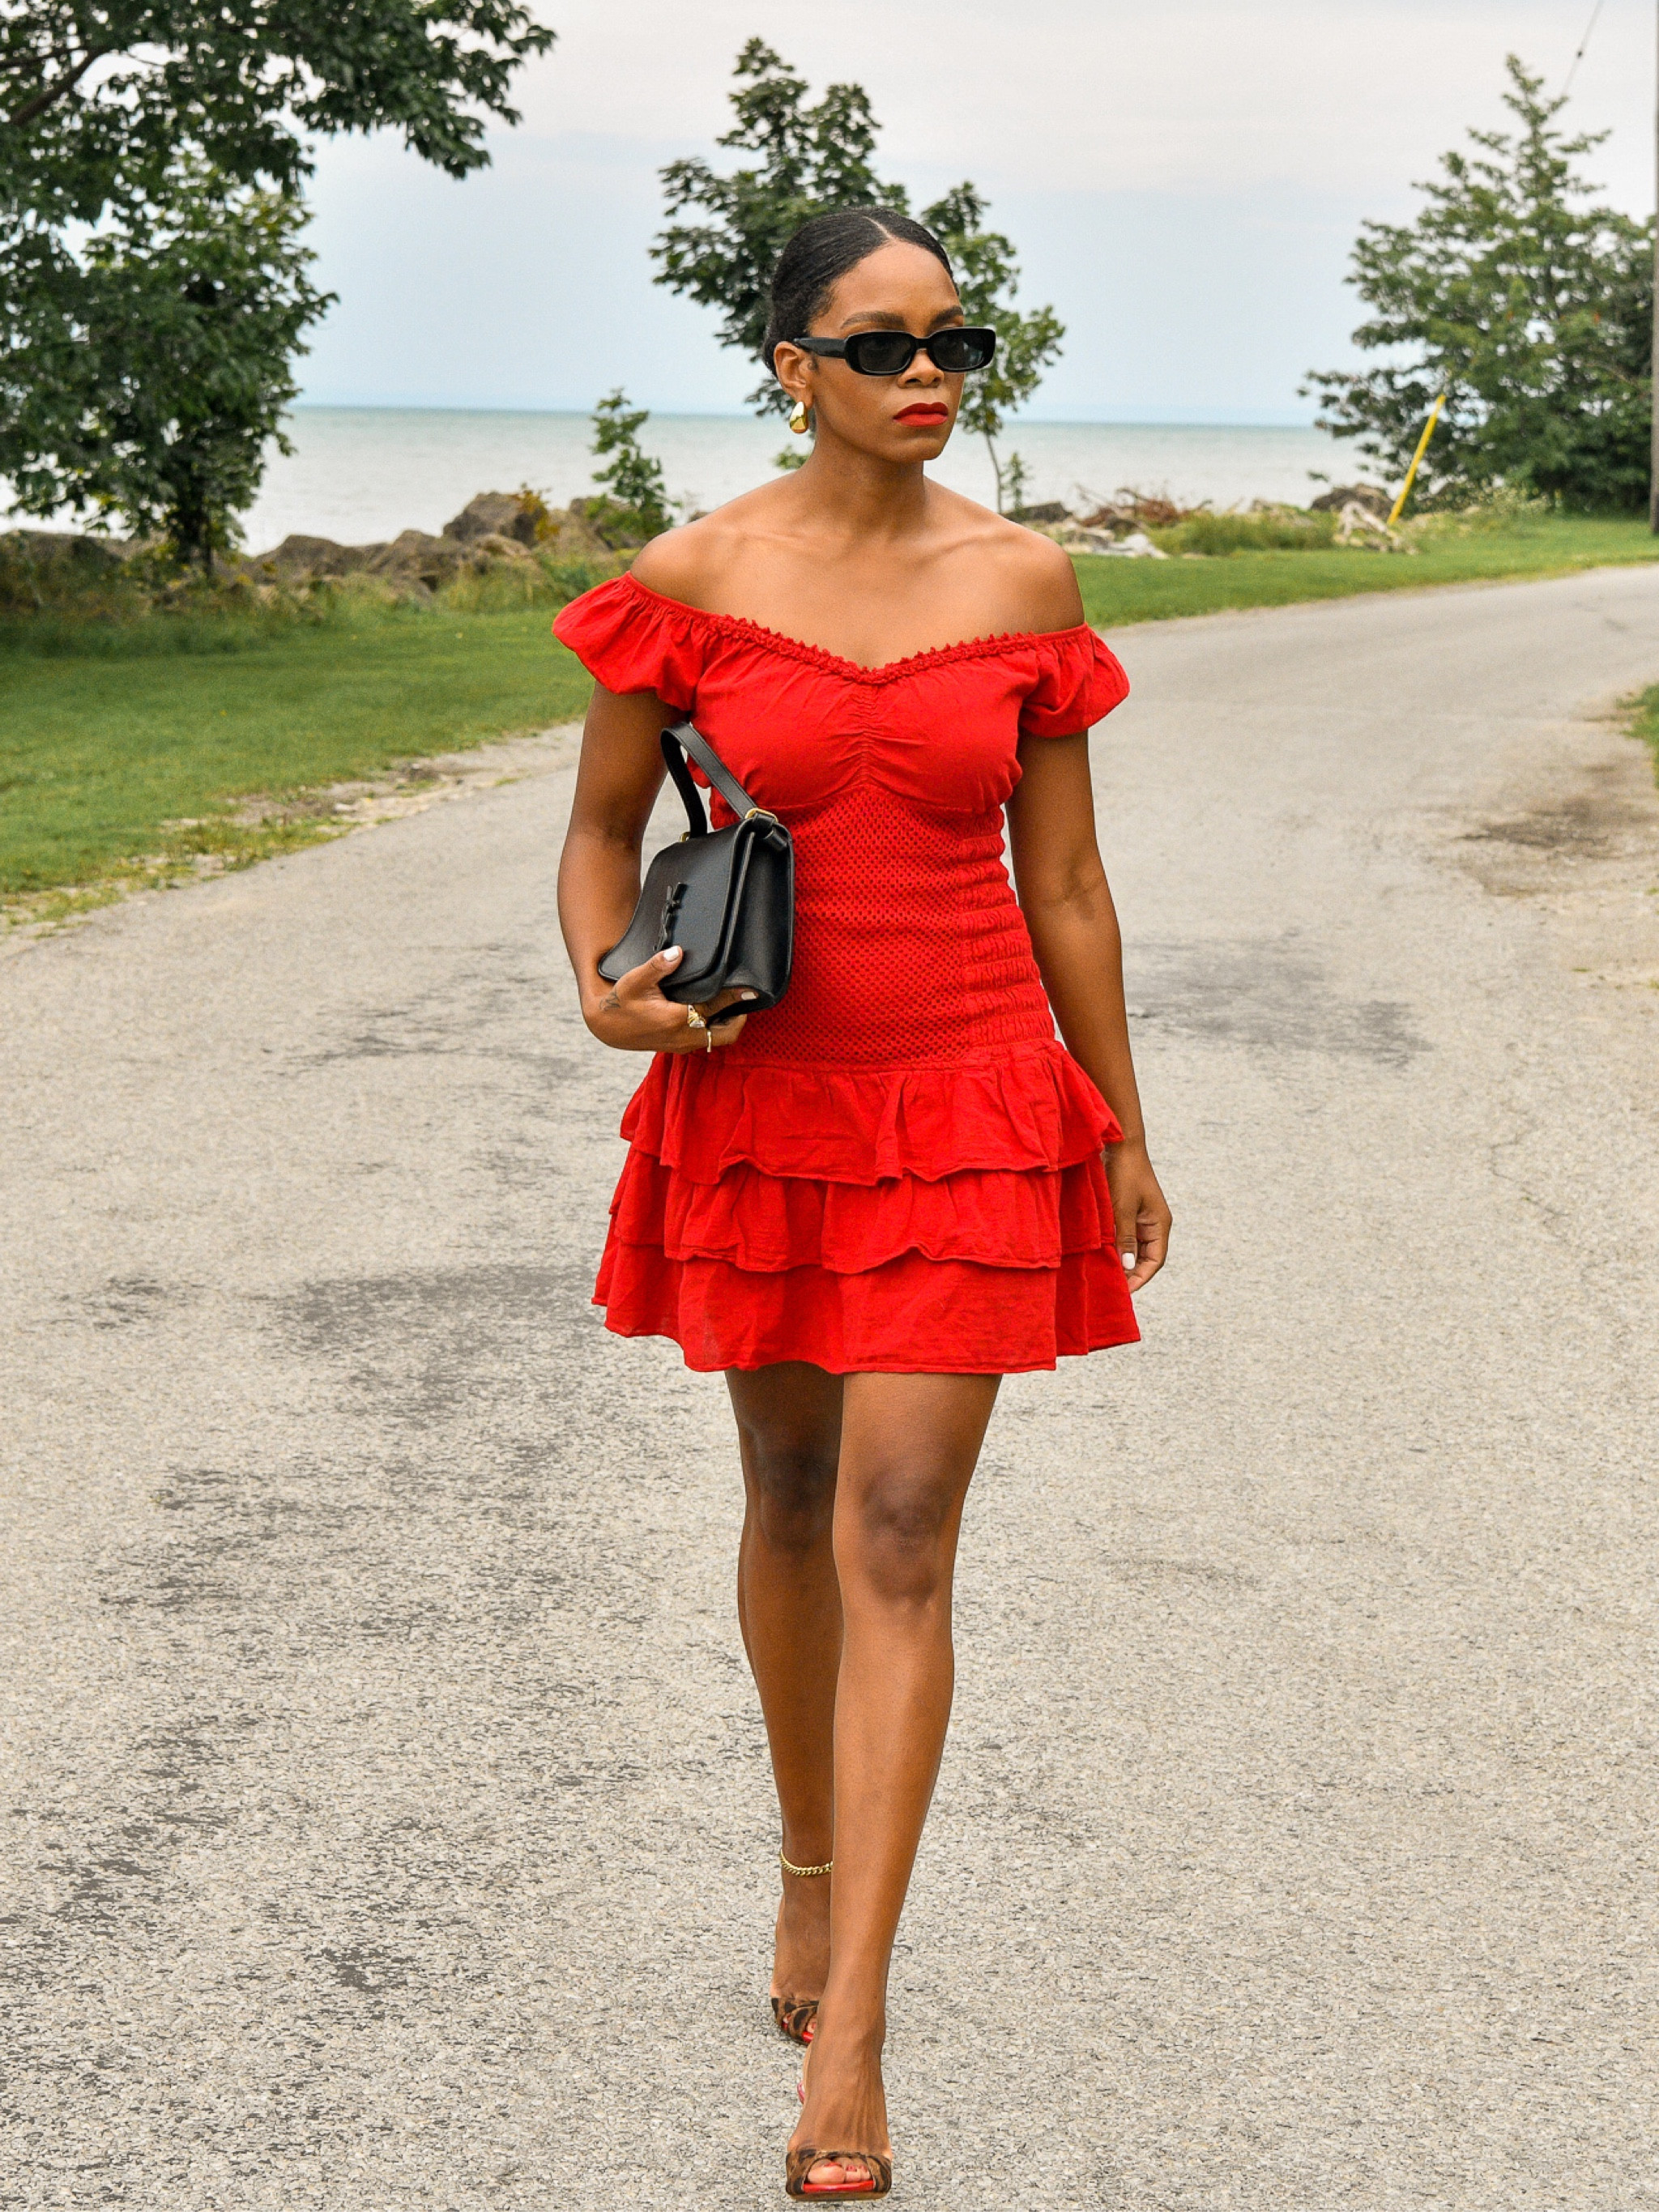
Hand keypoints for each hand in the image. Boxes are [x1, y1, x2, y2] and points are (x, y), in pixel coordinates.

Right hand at [584, 944, 752, 1052]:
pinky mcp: (680, 1046)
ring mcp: (683, 1044)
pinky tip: (715, 1011)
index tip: (749, 988)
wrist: (607, 1027)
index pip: (714, 1006)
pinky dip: (716, 1028)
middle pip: (726, 1032)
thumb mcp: (635, 980)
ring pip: (718, 1038)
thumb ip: (657, 966)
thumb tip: (677, 952)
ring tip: (732, 1002)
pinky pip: (708, 1040)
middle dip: (738, 1017)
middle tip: (744, 997)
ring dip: (728, 1023)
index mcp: (676, 1019)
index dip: (733, 996)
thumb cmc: (621, 1002)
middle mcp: (683, 1036)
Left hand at [1104, 1138, 1170, 1291]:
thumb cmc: (1125, 1174)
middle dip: (1130, 1273)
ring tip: (1105, 1274)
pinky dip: (1115, 1247)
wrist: (1120, 1144)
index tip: (1124, 1292)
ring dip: (1121, 1261)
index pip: (1154, 1261)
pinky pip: (1124, 1236)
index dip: (1140, 1278)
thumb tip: (1127, 1266)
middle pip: (1145, 1258)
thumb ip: (1124, 1237)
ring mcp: (1141, 1218)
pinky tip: (1101, 1254)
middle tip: (1111, 1288)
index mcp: (1159, 1224)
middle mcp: (1153, 1224)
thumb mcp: (1122, 1208)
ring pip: (1133, 1248)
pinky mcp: (1128, 1211)